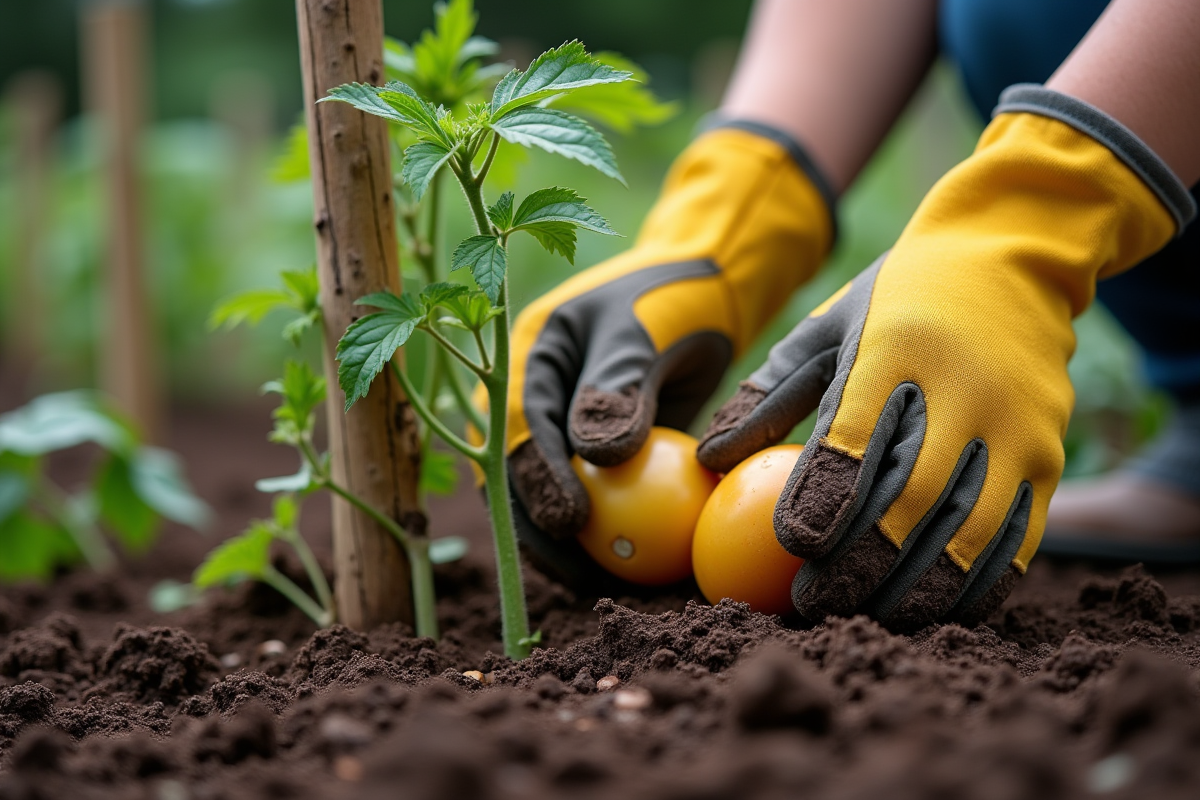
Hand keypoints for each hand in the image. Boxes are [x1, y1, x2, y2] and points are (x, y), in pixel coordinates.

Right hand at [503, 122, 835, 585]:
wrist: (714, 286)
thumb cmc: (680, 298)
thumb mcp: (649, 332)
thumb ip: (620, 388)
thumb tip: (591, 456)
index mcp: (528, 356)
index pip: (520, 426)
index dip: (538, 478)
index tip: (571, 521)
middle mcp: (537, 394)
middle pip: (521, 471)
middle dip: (542, 528)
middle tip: (579, 573)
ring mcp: (567, 424)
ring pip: (553, 494)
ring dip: (569, 545)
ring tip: (600, 585)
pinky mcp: (603, 450)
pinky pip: (598, 498)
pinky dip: (611, 533)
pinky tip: (633, 570)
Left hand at [698, 85, 1193, 628]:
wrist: (1014, 256)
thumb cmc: (895, 300)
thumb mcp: (824, 327)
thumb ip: (768, 394)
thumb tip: (707, 460)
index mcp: (896, 351)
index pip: (856, 439)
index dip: (822, 500)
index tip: (789, 548)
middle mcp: (965, 392)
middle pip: (909, 499)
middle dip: (859, 565)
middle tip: (812, 605)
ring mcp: (1017, 429)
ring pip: (966, 531)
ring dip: (914, 589)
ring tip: (865, 621)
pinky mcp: (1049, 459)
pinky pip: (1015, 538)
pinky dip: (975, 585)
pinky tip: (933, 611)